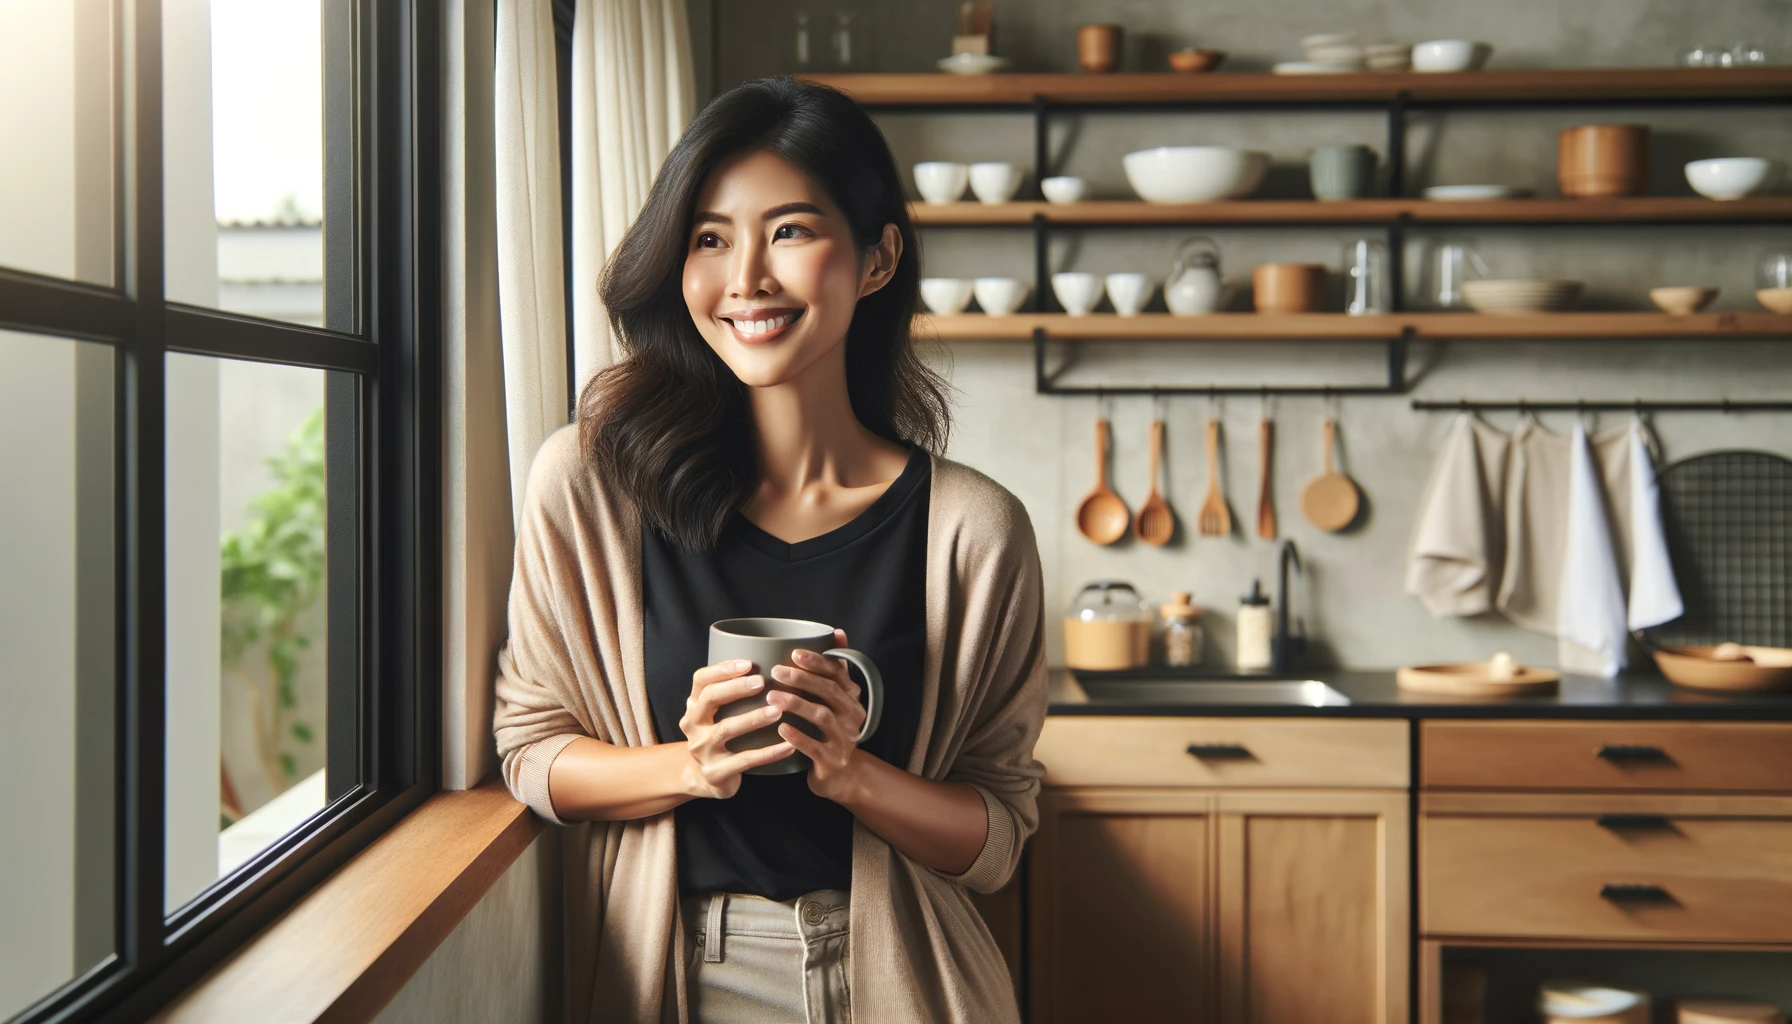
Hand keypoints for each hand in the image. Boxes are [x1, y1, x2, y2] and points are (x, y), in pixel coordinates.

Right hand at [678, 658, 795, 799]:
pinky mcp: (715, 772)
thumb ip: (733, 693)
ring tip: (778, 710)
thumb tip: (773, 662)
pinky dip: (768, 753)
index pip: (701, 680)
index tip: (748, 663)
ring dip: (753, 718)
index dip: (723, 669)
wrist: (708, 779)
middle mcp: (693, 725)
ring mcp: (702, 750)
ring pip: (725, 729)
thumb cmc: (722, 736)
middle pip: (710, 699)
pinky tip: (788, 746)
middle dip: (736, 688)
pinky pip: (744, 760)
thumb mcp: (718, 713)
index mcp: (694, 705)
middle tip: (762, 681)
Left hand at [770, 629, 870, 801]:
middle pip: (830, 692)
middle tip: (777, 671)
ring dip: (797, 704)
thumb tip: (837, 632)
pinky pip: (815, 747)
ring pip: (822, 717)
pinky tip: (780, 729)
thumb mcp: (837, 700)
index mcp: (852, 698)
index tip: (794, 652)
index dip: (817, 662)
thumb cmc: (831, 731)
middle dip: (803, 679)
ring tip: (772, 696)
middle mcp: (853, 716)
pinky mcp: (833, 761)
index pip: (838, 674)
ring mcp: (845, 739)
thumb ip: (835, 669)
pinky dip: (798, 737)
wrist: (839, 776)